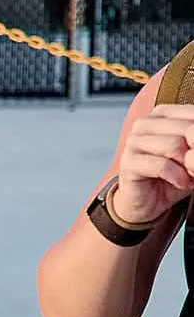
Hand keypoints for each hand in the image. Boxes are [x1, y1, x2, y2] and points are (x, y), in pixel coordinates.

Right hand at [112, 104, 193, 225]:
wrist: (148, 202)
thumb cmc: (174, 175)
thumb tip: (192, 148)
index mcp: (162, 114)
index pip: (193, 114)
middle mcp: (145, 123)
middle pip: (187, 129)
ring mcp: (133, 141)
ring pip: (175, 144)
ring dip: (188, 166)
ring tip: (187, 176)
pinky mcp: (128, 161)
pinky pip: (162, 165)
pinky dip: (178, 177)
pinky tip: (180, 183)